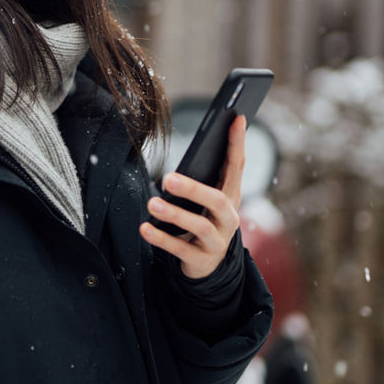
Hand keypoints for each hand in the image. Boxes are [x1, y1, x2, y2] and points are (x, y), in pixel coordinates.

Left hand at [139, 115, 245, 278]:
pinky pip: (180, 248)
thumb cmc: (202, 220)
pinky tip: (145, 228)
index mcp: (231, 197)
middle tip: (168, 178)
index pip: (237, 167)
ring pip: (199, 226)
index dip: (237, 143)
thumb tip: (185, 155)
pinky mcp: (202, 260)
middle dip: (194, 189)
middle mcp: (229, 219)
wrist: (207, 265)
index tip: (236, 118)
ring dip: (175, 214)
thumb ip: (200, 180)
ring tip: (152, 204)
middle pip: (218, 201)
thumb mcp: (206, 201)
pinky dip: (161, 238)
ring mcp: (217, 241)